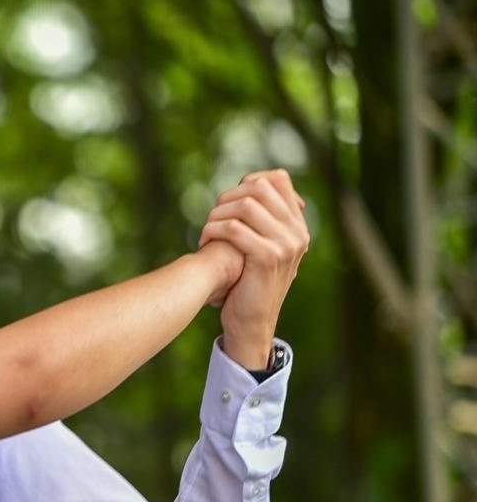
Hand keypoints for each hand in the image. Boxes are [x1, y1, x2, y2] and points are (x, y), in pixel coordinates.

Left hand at [198, 169, 310, 369]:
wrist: (252, 321)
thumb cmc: (248, 282)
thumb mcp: (261, 245)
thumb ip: (262, 217)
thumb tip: (251, 182)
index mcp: (297, 226)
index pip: (278, 179)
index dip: (248, 182)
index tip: (228, 202)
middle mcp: (297, 232)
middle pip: (260, 187)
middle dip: (228, 197)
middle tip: (213, 218)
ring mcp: (286, 245)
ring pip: (245, 205)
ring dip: (217, 215)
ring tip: (207, 232)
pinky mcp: (268, 258)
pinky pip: (234, 228)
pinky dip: (213, 231)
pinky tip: (204, 242)